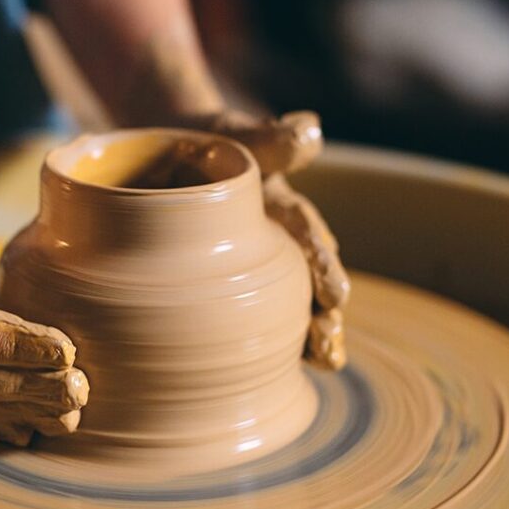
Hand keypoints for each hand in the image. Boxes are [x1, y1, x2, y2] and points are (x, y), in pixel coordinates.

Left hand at [203, 110, 350, 368]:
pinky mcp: (226, 283)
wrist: (172, 152)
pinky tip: (263, 378)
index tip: (336, 295)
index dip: (321, 262)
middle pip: (303, 280)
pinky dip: (257, 345)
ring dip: (303, 335)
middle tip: (330, 350)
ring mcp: (253, 265)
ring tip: (321, 362)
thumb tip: (311, 130)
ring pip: (284, 303)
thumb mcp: (238, 134)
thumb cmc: (210, 143)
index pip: (304, 232)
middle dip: (320, 316)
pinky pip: (242, 315)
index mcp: (278, 204)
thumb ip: (272, 138)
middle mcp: (276, 240)